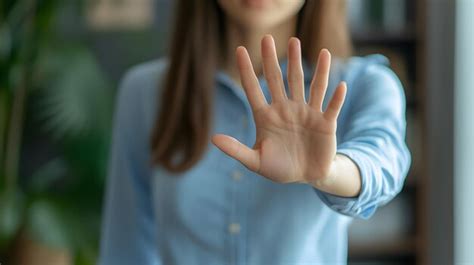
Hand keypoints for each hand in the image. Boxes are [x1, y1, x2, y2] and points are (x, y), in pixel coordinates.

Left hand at [212, 35, 346, 184]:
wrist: (305, 176)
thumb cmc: (278, 168)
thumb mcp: (255, 161)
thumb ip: (236, 150)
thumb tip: (214, 138)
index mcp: (267, 117)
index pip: (253, 89)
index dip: (246, 70)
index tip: (239, 49)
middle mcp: (286, 109)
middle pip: (279, 79)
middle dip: (273, 59)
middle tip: (268, 38)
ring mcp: (306, 114)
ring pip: (308, 85)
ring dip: (307, 67)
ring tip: (304, 46)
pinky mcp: (325, 123)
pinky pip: (331, 107)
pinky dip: (336, 98)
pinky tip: (339, 85)